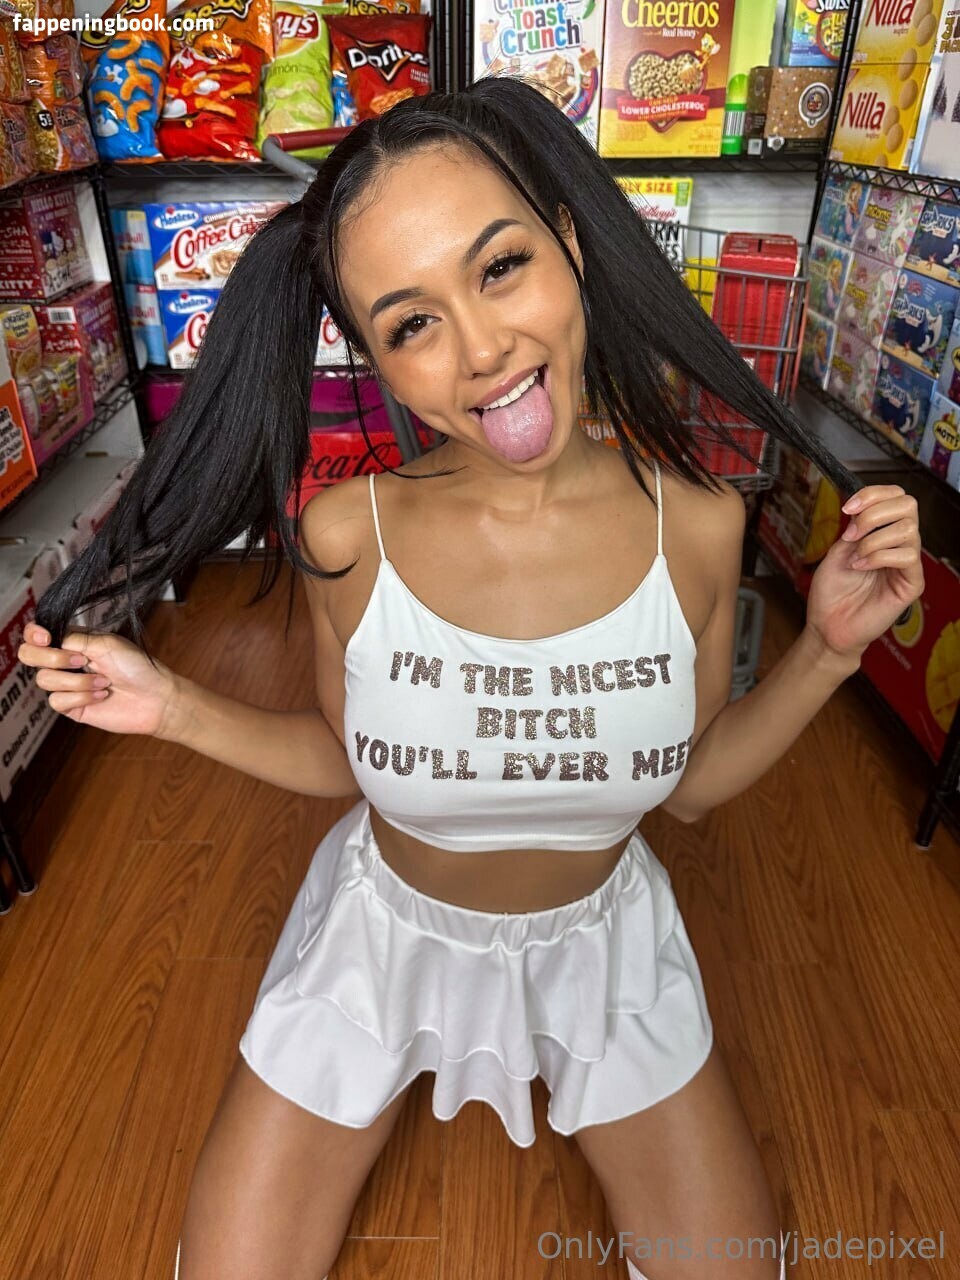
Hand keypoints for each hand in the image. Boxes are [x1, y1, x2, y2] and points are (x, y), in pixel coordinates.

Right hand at [17, 621, 180, 737]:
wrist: (155, 698)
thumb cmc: (137, 667)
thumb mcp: (106, 644)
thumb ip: (75, 639)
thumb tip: (52, 641)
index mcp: (73, 641)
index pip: (37, 635)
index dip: (34, 635)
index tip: (47, 639)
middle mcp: (66, 661)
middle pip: (29, 656)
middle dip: (50, 658)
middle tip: (80, 661)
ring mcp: (68, 684)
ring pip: (45, 679)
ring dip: (78, 681)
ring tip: (104, 681)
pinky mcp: (72, 706)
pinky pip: (57, 700)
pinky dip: (81, 696)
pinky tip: (103, 695)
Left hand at [804, 485, 924, 663]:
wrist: (827, 625)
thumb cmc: (832, 593)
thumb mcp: (838, 550)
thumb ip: (855, 527)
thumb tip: (864, 507)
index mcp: (883, 533)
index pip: (896, 497)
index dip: (873, 495)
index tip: (847, 508)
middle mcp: (899, 544)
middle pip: (908, 505)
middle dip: (874, 514)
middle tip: (851, 534)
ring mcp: (907, 564)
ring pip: (907, 530)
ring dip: (873, 539)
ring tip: (855, 558)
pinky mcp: (912, 583)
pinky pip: (907, 556)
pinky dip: (878, 557)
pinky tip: (861, 567)